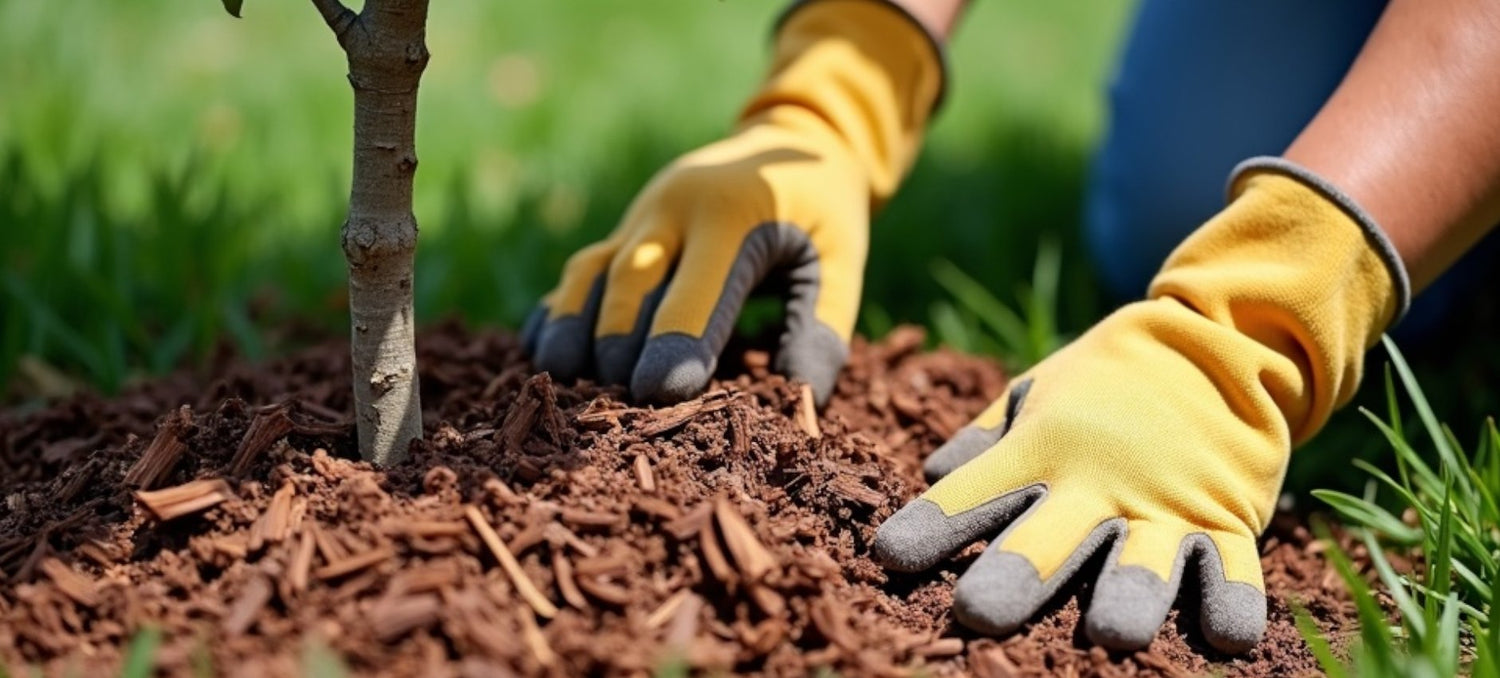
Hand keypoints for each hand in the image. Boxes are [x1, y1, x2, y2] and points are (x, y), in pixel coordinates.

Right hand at [523, 113, 867, 404]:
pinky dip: (559, 308)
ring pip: (590, 271)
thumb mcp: (842, 261)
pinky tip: (543, 351)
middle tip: (615, 405)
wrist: (792, 137)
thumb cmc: (822, 211)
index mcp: (730, 216)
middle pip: (629, 281)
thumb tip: (802, 399)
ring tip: (560, 379)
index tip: (656, 394)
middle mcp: (673, 209)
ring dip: (571, 325)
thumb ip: (824, 327)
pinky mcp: (625, 228)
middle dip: (617, 343)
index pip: (695, 290)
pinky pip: (581, 269)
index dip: (675, 344)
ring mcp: (642, 216)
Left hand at [873, 160, 1407, 651]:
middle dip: (1015, 574)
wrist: (1219, 335)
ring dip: (1129, 596)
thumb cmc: (1108, 378)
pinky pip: (1233, 568)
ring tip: (1112, 635)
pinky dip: (1231, 601)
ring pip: (1146, 561)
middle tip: (979, 612)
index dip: (930, 526)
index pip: (973, 494)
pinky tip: (1224, 637)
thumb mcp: (1035, 391)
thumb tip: (933, 475)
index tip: (889, 558)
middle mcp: (1100, 484)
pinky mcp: (1228, 519)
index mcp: (1042, 449)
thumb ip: (984, 437)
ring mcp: (1168, 505)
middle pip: (1050, 538)